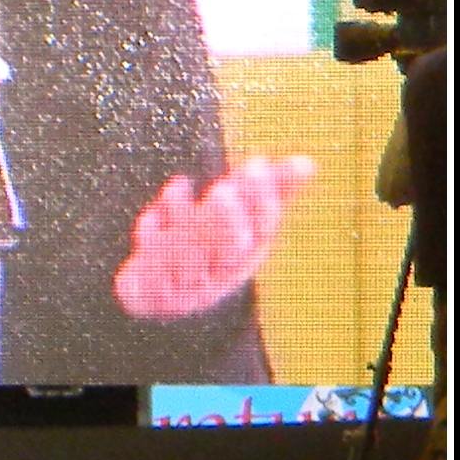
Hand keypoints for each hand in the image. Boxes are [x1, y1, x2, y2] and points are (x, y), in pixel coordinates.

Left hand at [115, 156, 316, 320]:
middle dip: (228, 218)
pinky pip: (153, 268)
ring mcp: (189, 288)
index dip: (261, 200)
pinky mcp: (155, 292)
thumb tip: (307, 163)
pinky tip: (151, 214)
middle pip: (230, 249)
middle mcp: (222, 276)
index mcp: (246, 257)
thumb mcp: (235, 219)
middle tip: (223, 189)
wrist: (158, 296)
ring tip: (180, 187)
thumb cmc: (204, 248)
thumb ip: (267, 192)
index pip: (262, 231)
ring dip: (186, 223)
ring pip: (190, 258)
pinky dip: (152, 237)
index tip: (258, 164)